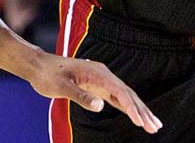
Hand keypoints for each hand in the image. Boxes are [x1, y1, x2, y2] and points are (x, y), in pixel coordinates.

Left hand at [28, 54, 162, 134]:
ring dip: (140, 111)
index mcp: (98, 73)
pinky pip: (117, 99)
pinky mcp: (98, 86)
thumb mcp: (61, 87)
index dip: (131, 107)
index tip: (140, 122)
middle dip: (143, 111)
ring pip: (126, 97)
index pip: (120, 92)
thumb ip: (81, 96)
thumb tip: (101, 106)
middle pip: (128, 94)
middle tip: (155, 128)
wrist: (39, 66)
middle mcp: (104, 75)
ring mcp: (102, 80)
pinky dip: (129, 108)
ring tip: (153, 125)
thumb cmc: (48, 75)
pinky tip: (137, 117)